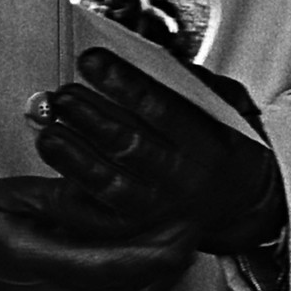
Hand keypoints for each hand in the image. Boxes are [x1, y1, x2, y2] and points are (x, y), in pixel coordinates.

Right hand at [0, 174, 194, 290]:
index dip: (148, 249)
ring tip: (185, 242)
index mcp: (25, 258)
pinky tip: (159, 272)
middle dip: (165, 259)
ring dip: (160, 278)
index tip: (179, 225)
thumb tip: (105, 191)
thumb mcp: (12, 194)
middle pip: (120, 288)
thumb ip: (60, 196)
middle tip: (194, 224)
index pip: (100, 264)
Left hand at [33, 48, 285, 255]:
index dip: (123, 84)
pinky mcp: (142, 233)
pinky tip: (49, 179)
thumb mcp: (230, 104)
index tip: (92, 60)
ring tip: (48, 131)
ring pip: (111, 186)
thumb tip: (149, 58)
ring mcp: (163, 211)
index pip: (161, 109)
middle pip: (130, 146)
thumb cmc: (227, 142)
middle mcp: (185, 182)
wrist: (242, 202)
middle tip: (64, 94)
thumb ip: (196, 82)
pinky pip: (100, 221)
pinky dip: (71, 201)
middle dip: (90, 117)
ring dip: (74, 158)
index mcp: (210, 145)